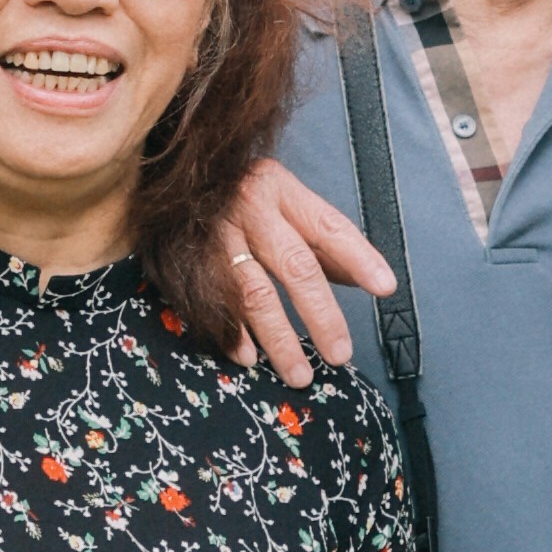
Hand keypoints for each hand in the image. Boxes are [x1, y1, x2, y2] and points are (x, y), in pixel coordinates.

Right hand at [209, 152, 394, 392]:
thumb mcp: (281, 198)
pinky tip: (250, 358)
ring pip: (255, 292)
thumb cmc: (236, 193)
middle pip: (295, 265)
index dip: (358, 257)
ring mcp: (216, 236)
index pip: (328, 226)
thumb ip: (319, 237)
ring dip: (279, 338)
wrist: (166, 177)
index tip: (385, 287)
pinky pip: (213, 304)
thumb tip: (362, 277)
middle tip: (340, 353)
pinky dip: (232, 334)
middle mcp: (249, 210)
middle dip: (321, 314)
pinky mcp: (186, 259)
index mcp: (279, 190)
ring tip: (299, 374)